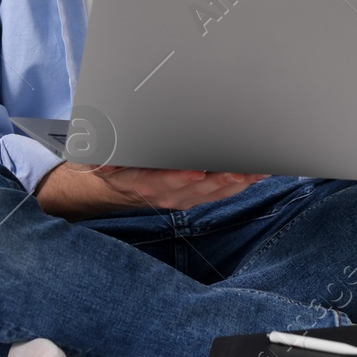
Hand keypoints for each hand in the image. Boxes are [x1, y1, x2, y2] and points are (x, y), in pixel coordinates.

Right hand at [35, 163, 268, 220]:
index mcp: (143, 184)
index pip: (162, 183)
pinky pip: (218, 194)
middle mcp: (166, 195)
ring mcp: (182, 198)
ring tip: (256, 170)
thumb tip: (103, 159)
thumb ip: (102, 158)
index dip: (180, 179)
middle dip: (220, 180)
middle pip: (196, 190)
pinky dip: (238, 184)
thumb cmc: (112, 168)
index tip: (197, 173)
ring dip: (236, 183)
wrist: (111, 189)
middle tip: (241, 168)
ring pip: (212, 193)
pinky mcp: (193, 197)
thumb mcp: (99, 160)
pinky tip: (255, 174)